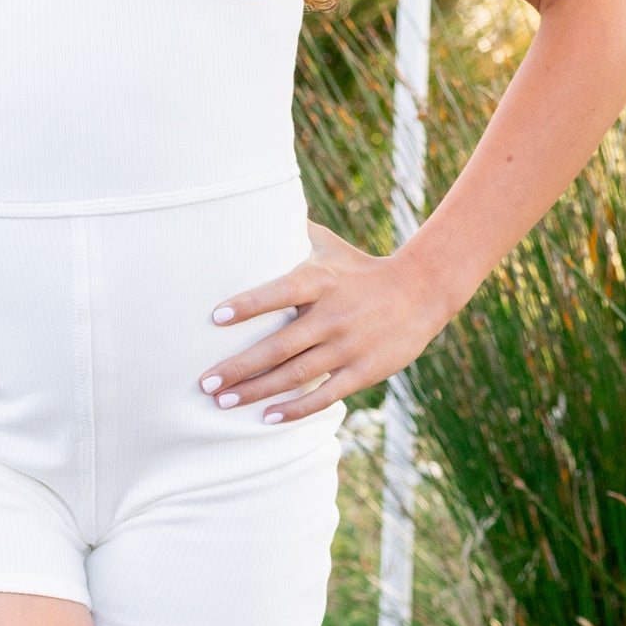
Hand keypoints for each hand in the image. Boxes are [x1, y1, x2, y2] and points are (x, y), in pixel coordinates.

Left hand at [197, 229, 450, 423]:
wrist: (421, 292)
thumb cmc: (361, 268)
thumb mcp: (330, 245)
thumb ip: (292, 230)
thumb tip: (252, 208)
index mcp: (321, 281)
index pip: (279, 292)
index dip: (247, 305)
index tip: (213, 318)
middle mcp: (333, 315)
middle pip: (279, 346)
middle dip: (239, 367)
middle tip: (204, 383)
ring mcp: (348, 346)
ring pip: (296, 375)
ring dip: (257, 391)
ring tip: (223, 402)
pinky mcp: (363, 371)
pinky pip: (325, 394)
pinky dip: (296, 409)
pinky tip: (268, 417)